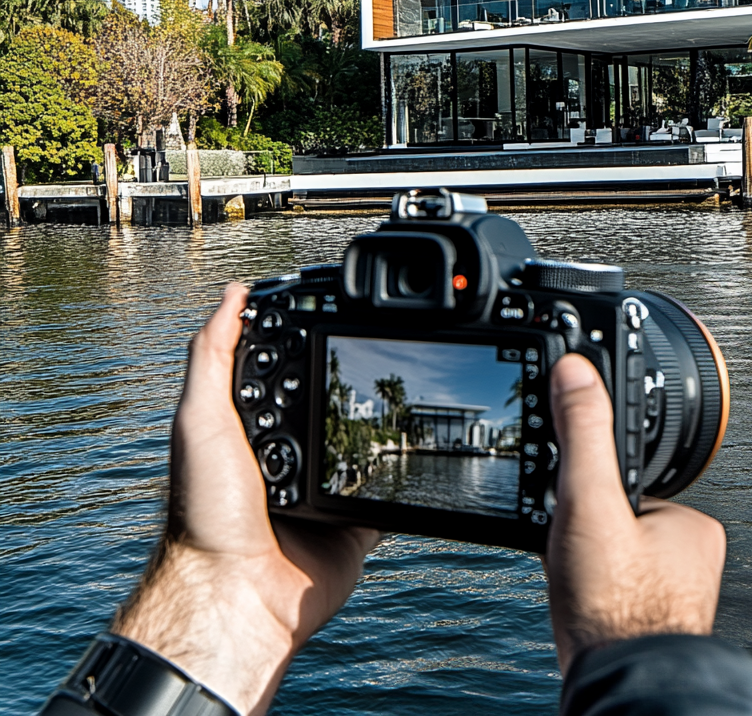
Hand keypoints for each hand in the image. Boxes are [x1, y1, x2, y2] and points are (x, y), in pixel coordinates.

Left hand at [112, 284, 377, 715]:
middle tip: (383, 352)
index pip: (288, 371)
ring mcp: (325, 487)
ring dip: (381, 426)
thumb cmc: (206, 515)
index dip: (309, 342)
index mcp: (254, 428)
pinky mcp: (354, 519)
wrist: (237, 594)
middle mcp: (292, 453)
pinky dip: (400, 474)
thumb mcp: (200, 420)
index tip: (334, 312)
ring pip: (365, 442)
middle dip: (355, 382)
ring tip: (404, 395)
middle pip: (333, 403)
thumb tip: (233, 294)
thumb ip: (212, 356)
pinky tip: (413, 452)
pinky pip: (387, 489)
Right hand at [545, 354, 725, 672]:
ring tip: (578, 580)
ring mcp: (667, 588)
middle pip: (614, 511)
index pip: (629, 474)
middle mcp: (687, 556)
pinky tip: (578, 599)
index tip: (576, 508)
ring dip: (583, 558)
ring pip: (608, 547)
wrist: (617, 687)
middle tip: (576, 551)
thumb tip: (578, 372)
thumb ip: (583, 434)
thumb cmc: (616, 612)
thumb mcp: (589, 503)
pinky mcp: (645, 615)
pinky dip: (588, 585)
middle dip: (585, 526)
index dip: (590, 485)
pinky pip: (608, 580)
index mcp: (689, 522)